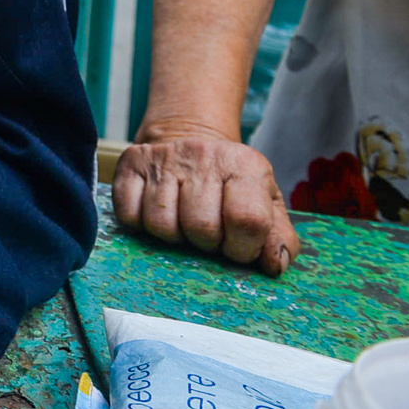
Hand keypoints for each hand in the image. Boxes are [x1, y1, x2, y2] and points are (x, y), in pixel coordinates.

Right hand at [112, 129, 298, 273]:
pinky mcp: (130, 162)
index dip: (242, 249)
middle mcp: (204, 155)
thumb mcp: (267, 206)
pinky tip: (157, 212)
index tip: (237, 247)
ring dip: (173, 236)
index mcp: (245, 165)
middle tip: (209, 234)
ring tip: (183, 223)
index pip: (247, 221)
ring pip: (161, 225)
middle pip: (201, 227)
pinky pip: (129, 215)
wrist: (192, 142)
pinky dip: (141, 225)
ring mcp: (164, 157)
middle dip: (205, 244)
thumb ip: (279, 238)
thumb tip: (272, 266)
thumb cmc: (232, 186)